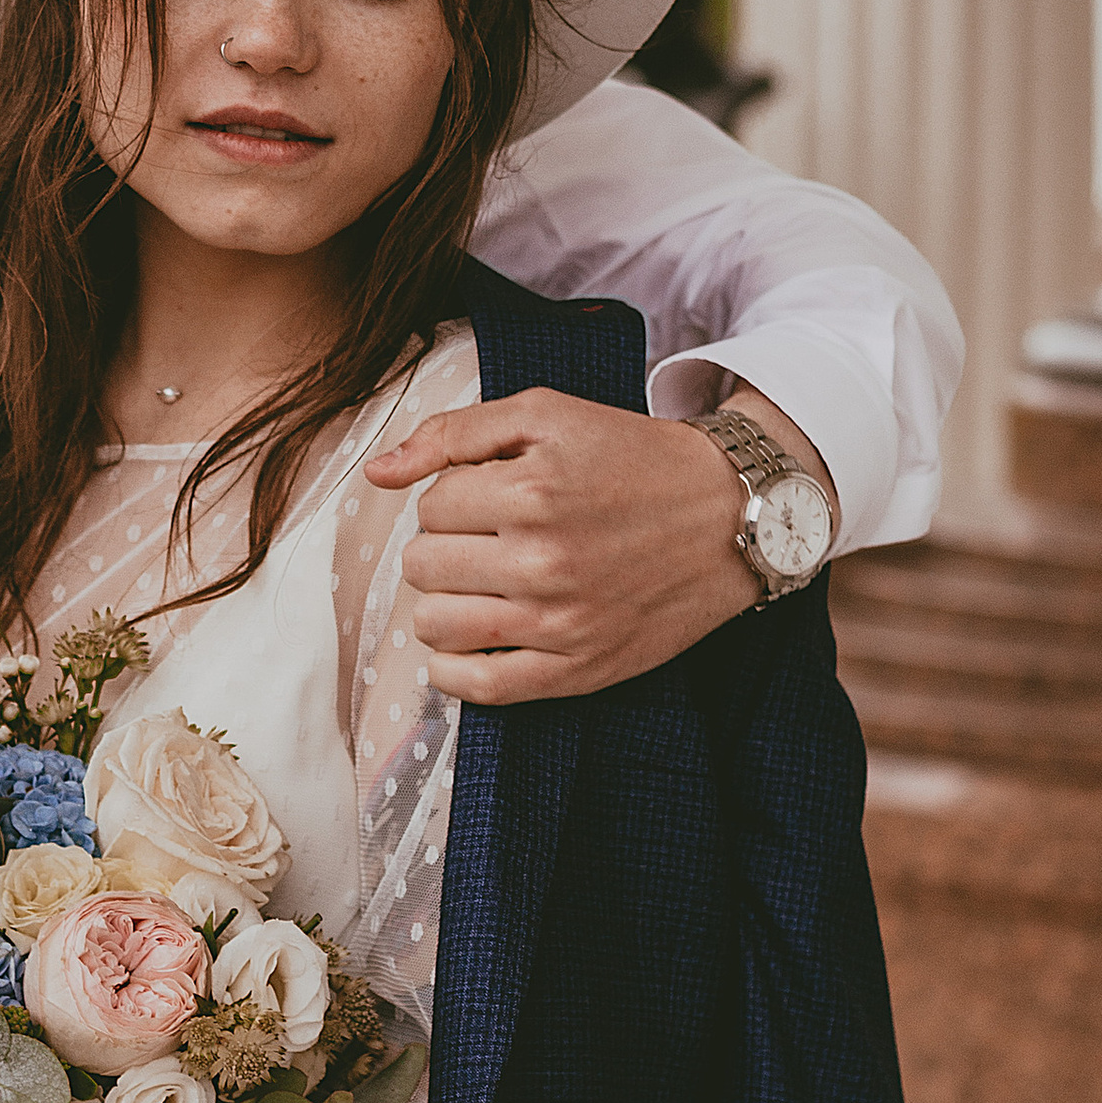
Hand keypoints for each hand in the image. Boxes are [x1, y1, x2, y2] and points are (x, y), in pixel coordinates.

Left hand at [362, 384, 835, 703]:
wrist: (725, 514)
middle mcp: (543, 561)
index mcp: (530, 491)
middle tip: (486, 538)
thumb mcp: (546, 414)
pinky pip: (478, 688)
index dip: (452, 496)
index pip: (430, 506)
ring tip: (479, 583)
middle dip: (444, 546)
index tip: (489, 496)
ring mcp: (559, 623)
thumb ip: (453, 432)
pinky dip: (454, 669)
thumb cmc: (630, 456)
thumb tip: (376, 472)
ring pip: (435, 625)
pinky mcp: (577, 671)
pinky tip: (471, 639)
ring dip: (443, 602)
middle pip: (423, 565)